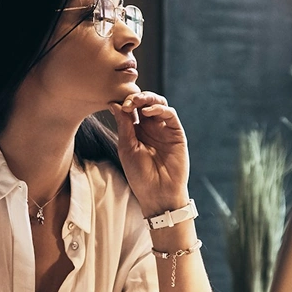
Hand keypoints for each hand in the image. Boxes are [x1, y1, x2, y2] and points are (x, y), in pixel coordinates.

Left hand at [109, 91, 190, 214]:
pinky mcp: (176, 133)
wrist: (157, 193)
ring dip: (148, 99)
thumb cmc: (139, 175)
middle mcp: (151, 127)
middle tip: (128, 101)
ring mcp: (164, 129)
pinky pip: (170, 115)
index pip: (132, 108)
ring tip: (137, 102)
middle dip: (137, 98)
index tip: (117, 103)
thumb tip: (114, 104)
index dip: (125, 102)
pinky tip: (148, 112)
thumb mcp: (126, 148)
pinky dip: (159, 109)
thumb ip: (123, 125)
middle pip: (145, 103)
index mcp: (136, 130)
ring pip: (159, 104)